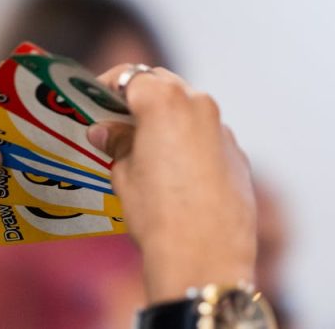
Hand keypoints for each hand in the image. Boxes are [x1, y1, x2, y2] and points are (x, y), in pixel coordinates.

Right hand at [87, 66, 256, 303]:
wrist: (204, 257)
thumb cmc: (158, 214)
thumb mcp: (124, 175)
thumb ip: (117, 143)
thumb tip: (106, 131)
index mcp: (164, 100)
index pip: (130, 76)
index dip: (109, 87)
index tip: (96, 101)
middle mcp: (198, 104)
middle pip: (164, 84)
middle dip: (141, 98)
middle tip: (118, 122)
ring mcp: (222, 129)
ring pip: (190, 109)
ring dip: (168, 118)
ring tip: (147, 148)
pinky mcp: (238, 154)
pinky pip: (209, 136)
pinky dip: (191, 141)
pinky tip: (176, 171)